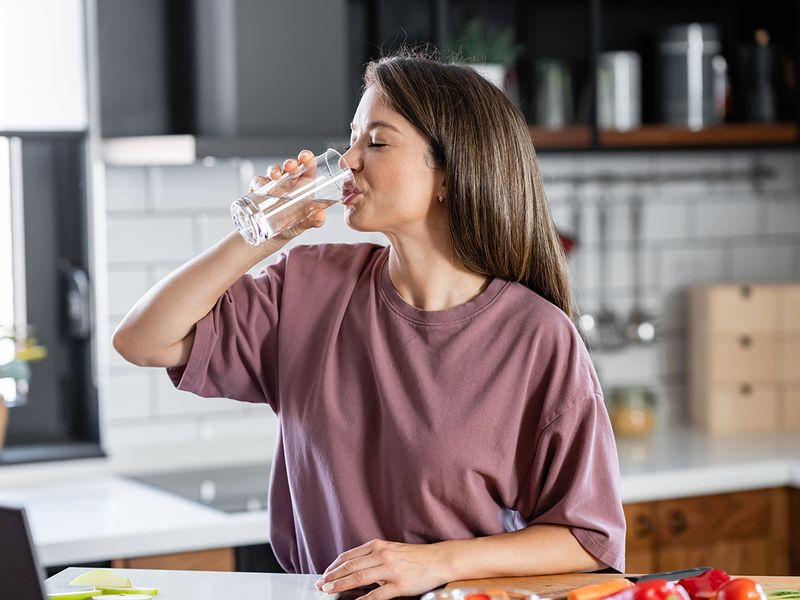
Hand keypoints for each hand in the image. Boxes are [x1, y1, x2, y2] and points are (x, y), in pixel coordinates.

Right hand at [248, 149, 325, 241]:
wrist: (272, 237)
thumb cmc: (292, 225)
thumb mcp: (305, 223)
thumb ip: (314, 220)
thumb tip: (320, 216)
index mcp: (304, 184)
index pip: (307, 166)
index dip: (307, 158)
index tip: (306, 157)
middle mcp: (289, 181)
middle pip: (290, 165)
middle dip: (290, 163)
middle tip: (291, 167)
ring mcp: (274, 184)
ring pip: (274, 170)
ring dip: (274, 170)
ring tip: (276, 176)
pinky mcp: (259, 190)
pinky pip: (258, 182)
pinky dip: (258, 183)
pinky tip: (260, 188)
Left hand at [315, 539, 450, 599]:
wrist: (437, 560)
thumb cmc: (414, 556)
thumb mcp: (391, 549)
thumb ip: (373, 556)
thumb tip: (353, 566)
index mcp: (378, 545)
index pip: (348, 556)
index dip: (334, 566)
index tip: (325, 574)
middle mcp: (382, 555)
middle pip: (350, 566)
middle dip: (332, 577)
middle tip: (320, 585)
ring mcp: (390, 570)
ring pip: (359, 578)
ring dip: (341, 585)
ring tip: (330, 591)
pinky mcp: (399, 585)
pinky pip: (377, 595)